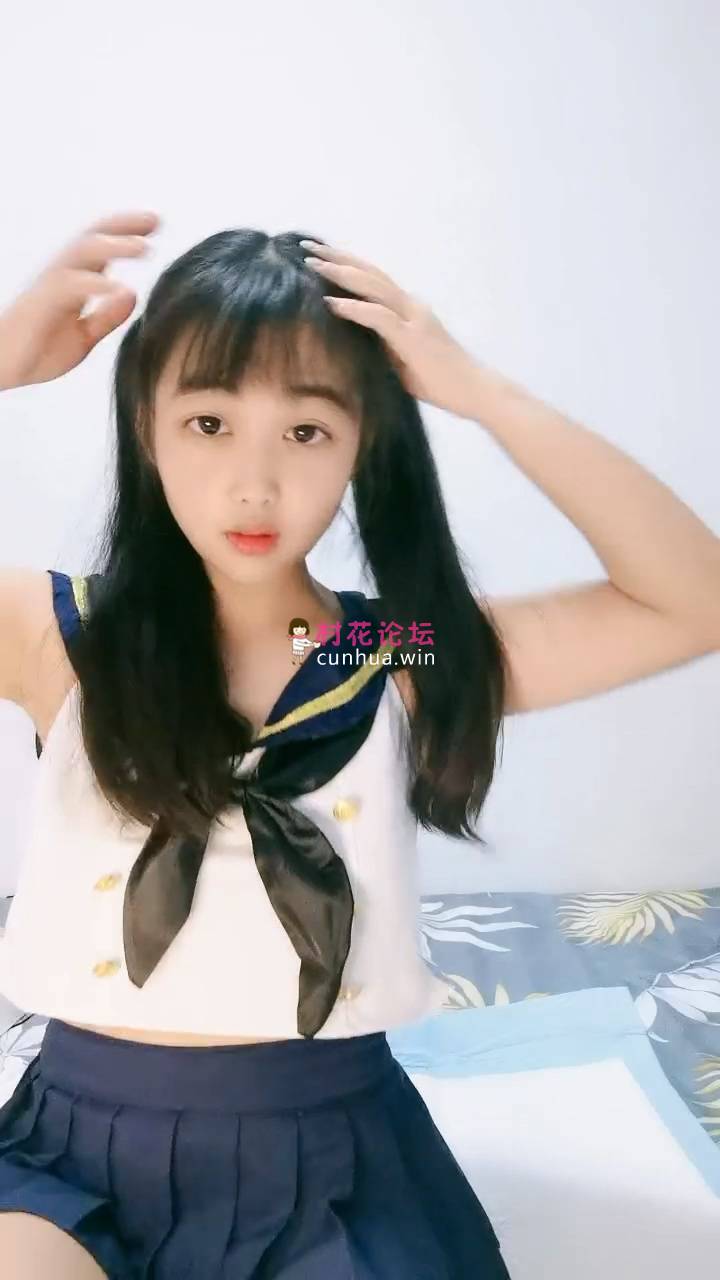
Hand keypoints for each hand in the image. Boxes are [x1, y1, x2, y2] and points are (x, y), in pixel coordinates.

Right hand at [0, 210, 160, 389]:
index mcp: (73, 282)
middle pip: (93, 237)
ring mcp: (50, 286)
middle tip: (155, 219)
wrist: (2, 368)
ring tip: (144, 247)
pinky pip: (69, 285)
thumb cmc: (36, 350)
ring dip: (114, 246)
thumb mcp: (82, 336)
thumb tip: (132, 293)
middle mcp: (61, 275)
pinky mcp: (41, 303)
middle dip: (124, 225)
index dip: (127, 232)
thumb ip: (107, 317)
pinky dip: (96, 284)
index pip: (102, 247)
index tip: (155, 224)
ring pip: (82, 252)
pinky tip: (118, 287)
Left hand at [300, 238, 480, 417]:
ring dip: (341, 273)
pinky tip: (331, 302)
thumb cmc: (441, 381)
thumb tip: (355, 343)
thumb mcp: (403, 359)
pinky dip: (354, 307)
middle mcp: (410, 306)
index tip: (318, 255)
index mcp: (408, 309)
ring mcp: (413, 319)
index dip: (346, 264)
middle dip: (337, 257)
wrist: (474, 392)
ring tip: (313, 264)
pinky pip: (379, 317)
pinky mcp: (414, 338)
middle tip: (307, 245)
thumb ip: (383, 344)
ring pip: (373, 286)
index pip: (373, 279)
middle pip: (369, 272)